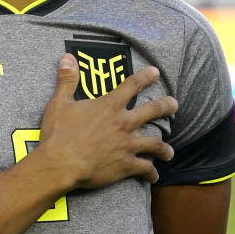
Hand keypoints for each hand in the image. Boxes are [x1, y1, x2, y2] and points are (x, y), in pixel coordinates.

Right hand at [38, 53, 176, 189]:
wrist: (62, 163)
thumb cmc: (59, 133)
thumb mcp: (60, 102)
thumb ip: (67, 79)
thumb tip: (67, 57)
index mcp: (109, 106)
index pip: (132, 85)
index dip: (145, 77)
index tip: (156, 72)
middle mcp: (124, 123)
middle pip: (153, 111)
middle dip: (166, 106)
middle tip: (175, 104)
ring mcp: (128, 145)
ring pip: (155, 144)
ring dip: (164, 147)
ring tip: (170, 151)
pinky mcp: (126, 165)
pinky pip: (145, 169)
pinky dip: (151, 173)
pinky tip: (153, 176)